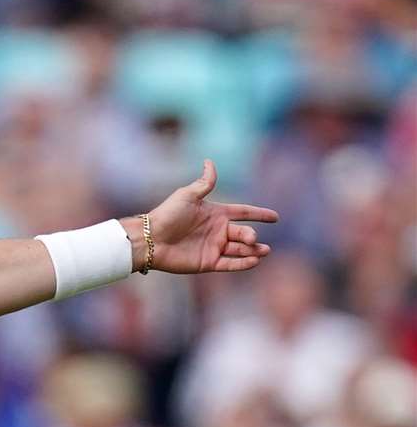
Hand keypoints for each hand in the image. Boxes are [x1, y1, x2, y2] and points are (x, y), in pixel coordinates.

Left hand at [139, 159, 278, 273]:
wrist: (150, 238)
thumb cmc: (167, 215)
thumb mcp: (187, 195)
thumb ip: (204, 182)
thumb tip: (210, 161)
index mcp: (216, 214)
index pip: (243, 213)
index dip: (259, 214)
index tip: (275, 217)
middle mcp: (217, 231)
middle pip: (243, 233)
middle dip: (251, 236)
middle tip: (252, 238)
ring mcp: (213, 247)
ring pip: (240, 250)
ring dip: (253, 251)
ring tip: (264, 251)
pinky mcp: (207, 263)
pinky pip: (229, 264)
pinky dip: (243, 264)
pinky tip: (254, 261)